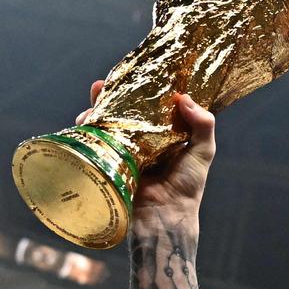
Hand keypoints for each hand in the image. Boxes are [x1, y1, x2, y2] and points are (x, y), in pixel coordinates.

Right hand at [77, 80, 215, 218]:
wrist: (164, 216)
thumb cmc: (188, 185)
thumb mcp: (203, 151)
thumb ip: (203, 124)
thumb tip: (185, 98)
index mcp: (165, 135)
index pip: (153, 107)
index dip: (144, 90)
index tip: (138, 73)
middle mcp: (142, 140)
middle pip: (124, 112)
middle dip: (112, 96)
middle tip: (103, 83)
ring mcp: (123, 151)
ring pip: (105, 124)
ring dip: (96, 110)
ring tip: (95, 100)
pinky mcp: (108, 162)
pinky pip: (94, 143)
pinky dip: (87, 130)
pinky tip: (86, 120)